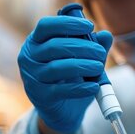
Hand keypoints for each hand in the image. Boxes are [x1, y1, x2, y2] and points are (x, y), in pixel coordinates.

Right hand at [17, 14, 112, 133]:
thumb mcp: (83, 59)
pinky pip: (61, 90)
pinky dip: (80, 88)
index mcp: (36, 42)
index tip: (90, 26)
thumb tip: (106, 35)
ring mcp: (32, 78)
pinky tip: (94, 86)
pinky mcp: (41, 97)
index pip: (46, 26)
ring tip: (99, 67)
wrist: (63, 110)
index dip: (67, 23)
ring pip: (57, 68)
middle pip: (54, 46)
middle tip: (100, 52)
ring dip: (82, 66)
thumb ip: (92, 46)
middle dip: (82, 47)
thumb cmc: (71, 78)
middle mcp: (29, 58)